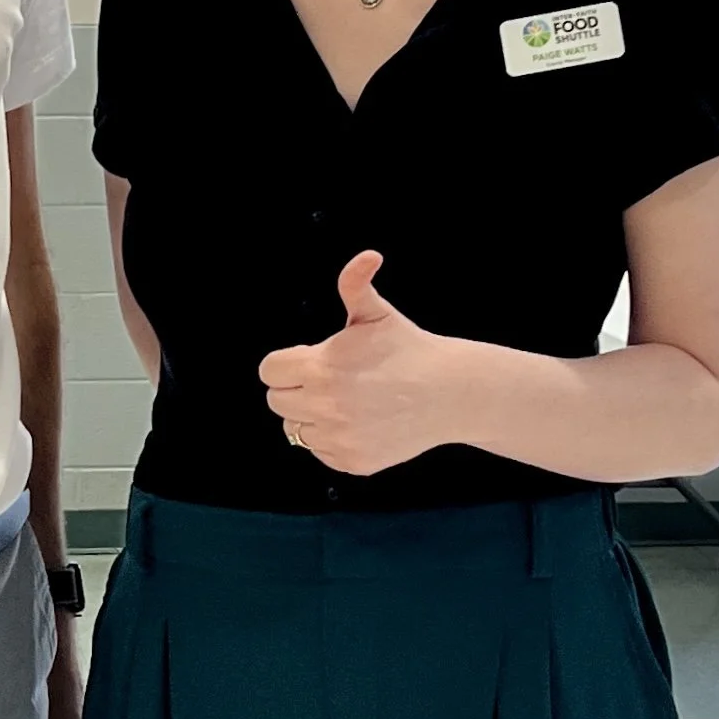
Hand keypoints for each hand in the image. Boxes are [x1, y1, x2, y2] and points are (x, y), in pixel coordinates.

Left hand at [258, 251, 461, 476]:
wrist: (449, 392)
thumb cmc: (409, 349)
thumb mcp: (377, 313)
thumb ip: (356, 284)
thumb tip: (367, 257)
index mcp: (320, 368)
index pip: (269, 372)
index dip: (285, 364)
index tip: (304, 362)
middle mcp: (324, 406)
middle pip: (277, 402)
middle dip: (295, 389)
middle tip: (326, 380)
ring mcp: (338, 437)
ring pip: (295, 431)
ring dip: (310, 417)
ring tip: (342, 401)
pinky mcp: (353, 460)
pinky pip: (321, 451)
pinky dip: (332, 440)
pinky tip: (357, 422)